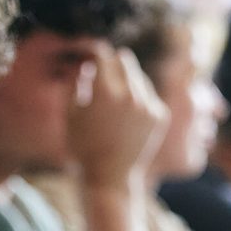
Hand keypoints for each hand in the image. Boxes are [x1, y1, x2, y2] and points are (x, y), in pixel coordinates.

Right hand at [68, 45, 166, 188]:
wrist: (109, 178)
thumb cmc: (83, 146)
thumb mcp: (70, 112)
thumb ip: (75, 80)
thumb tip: (85, 61)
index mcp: (105, 92)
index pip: (102, 55)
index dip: (94, 52)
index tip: (89, 54)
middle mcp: (130, 95)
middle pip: (123, 59)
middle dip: (111, 63)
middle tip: (101, 74)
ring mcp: (149, 105)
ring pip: (137, 76)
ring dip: (124, 81)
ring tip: (112, 104)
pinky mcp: (160, 115)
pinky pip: (148, 94)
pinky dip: (137, 98)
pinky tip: (126, 117)